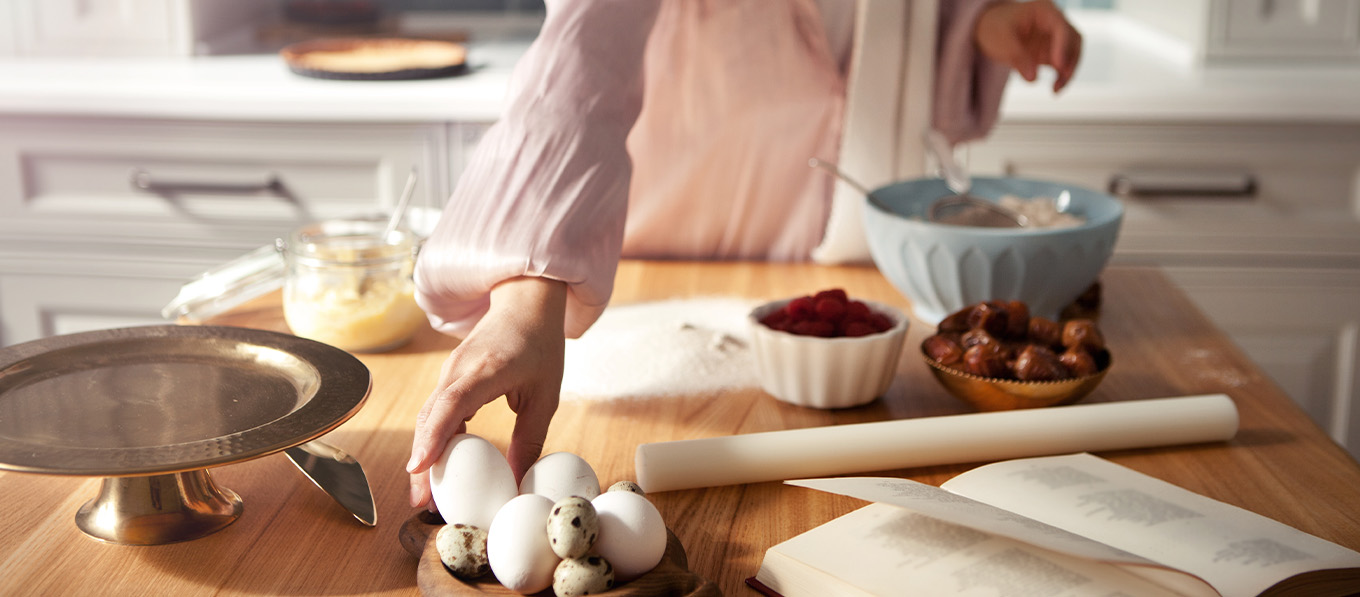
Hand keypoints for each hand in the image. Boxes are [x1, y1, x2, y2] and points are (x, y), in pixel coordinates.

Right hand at [406, 276, 568, 509]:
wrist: (526, 304)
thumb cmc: (540, 345)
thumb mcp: (545, 396)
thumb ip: (530, 439)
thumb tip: (516, 481)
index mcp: (485, 370)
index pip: (450, 404)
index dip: (434, 437)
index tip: (419, 468)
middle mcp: (458, 369)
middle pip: (429, 418)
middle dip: (422, 461)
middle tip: (422, 502)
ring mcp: (449, 371)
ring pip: (427, 416)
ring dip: (425, 454)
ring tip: (427, 494)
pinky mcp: (449, 376)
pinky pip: (434, 411)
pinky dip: (433, 439)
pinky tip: (437, 465)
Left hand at [974, 0, 1082, 92]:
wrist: (990, 29)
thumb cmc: (995, 28)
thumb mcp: (1001, 41)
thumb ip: (1017, 58)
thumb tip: (1033, 79)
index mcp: (1044, 10)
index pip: (1061, 27)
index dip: (1062, 46)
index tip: (1057, 66)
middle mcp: (1055, 21)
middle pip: (1073, 40)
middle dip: (1070, 61)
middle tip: (1060, 81)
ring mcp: (1056, 36)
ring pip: (1073, 53)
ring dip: (1069, 71)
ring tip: (1056, 89)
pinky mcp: (1054, 51)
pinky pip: (1064, 64)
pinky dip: (1062, 77)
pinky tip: (1054, 90)